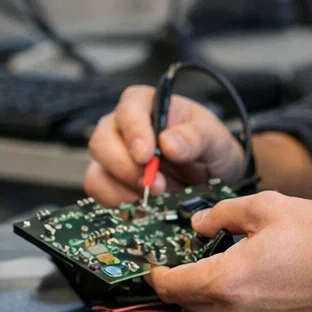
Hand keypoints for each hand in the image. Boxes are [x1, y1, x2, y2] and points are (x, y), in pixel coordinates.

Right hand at [85, 85, 245, 205]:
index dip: (134, 132)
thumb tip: (168, 143)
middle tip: (157, 185)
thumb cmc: (207, 148)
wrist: (209, 178)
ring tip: (155, 199)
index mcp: (146, 104)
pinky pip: (99, 192)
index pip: (129, 109)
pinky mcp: (108, 181)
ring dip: (124, 190)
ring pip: (97, 170)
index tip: (146, 156)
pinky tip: (144, 206)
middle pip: (103, 141)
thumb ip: (196, 137)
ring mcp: (111, 155)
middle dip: (127, 168)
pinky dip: (119, 202)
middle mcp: (121, 127)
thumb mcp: (214, 139)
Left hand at [147, 191, 311, 311]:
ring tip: (227, 265)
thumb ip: (224, 214)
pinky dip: (234, 305)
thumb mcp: (269, 208)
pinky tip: (251, 282)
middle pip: (186, 303)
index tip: (154, 264)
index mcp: (226, 281)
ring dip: (208, 292)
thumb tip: (200, 222)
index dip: (155, 273)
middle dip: (181, 281)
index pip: (169, 286)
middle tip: (189, 258)